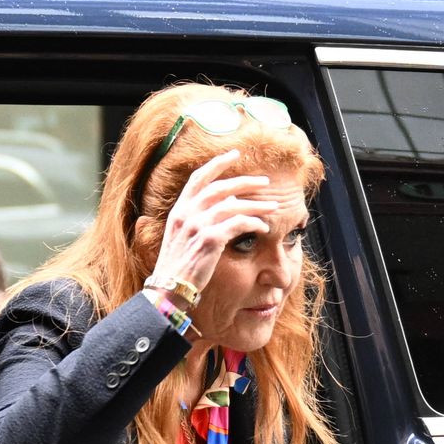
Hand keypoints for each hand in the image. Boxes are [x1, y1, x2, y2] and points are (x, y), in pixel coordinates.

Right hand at [149, 149, 277, 295]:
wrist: (169, 288)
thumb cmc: (178, 267)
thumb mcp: (181, 238)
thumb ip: (197, 219)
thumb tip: (225, 203)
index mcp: (179, 211)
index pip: (198, 178)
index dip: (217, 164)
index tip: (234, 154)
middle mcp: (186, 214)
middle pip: (221, 188)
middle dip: (245, 181)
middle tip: (264, 181)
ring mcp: (197, 226)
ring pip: (233, 205)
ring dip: (256, 204)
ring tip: (273, 206)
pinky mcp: (210, 240)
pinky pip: (238, 224)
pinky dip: (253, 223)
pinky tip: (263, 228)